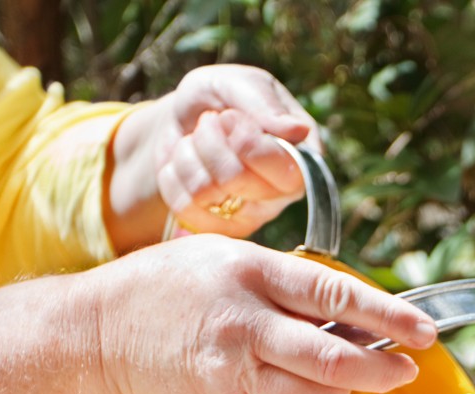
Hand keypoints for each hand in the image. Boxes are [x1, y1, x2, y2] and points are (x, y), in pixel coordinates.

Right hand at [92, 235, 437, 393]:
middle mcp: (245, 320)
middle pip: (332, 358)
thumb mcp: (232, 258)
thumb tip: (355, 313)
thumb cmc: (172, 286)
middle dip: (381, 369)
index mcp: (254, 271)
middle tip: (403, 370)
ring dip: (345, 393)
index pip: (336, 296)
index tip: (423, 332)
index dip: (387, 316)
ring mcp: (233, 367)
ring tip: (350, 379)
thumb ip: (289, 283)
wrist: (104, 327)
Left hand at [105, 66, 317, 250]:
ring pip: (204, 193)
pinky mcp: (218, 230)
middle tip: (209, 123)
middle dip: (209, 141)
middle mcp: (282, 194)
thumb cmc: (219, 98)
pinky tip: (185, 165)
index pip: (282, 167)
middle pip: (236, 180)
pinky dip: (172, 176)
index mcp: (302, 157)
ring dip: (188, 155)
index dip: (246, 142)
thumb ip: (262, 102)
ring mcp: (250, 216)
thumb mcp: (236, 83)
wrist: (183, 118)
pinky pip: (183, 208)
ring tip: (195, 142)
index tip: (229, 116)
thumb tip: (298, 131)